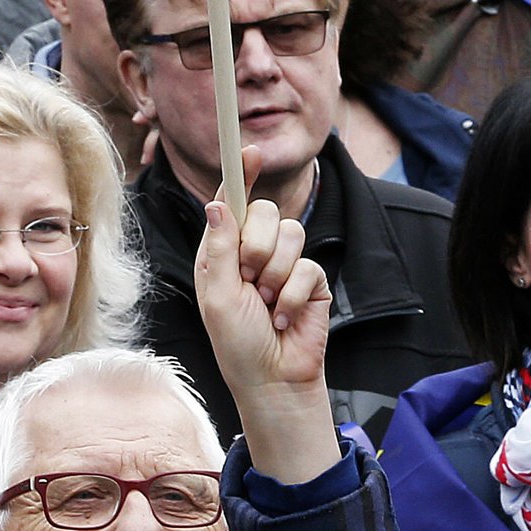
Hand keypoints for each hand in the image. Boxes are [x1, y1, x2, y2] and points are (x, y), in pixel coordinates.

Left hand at [192, 149, 339, 483]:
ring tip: (267, 306)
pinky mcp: (312, 280)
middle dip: (257, 246)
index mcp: (223, 252)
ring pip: (291, 235)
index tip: (252, 150)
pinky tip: (284, 318)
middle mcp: (254, 252)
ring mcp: (286, 264)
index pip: (234, 204)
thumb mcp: (218, 296)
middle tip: (249, 280)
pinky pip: (308, 266)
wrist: (274, 380)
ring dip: (275, 276)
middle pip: (266, 212)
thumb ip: (219, 247)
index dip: (244, 175)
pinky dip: (292, 296)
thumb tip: (217, 201)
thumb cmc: (237, 345)